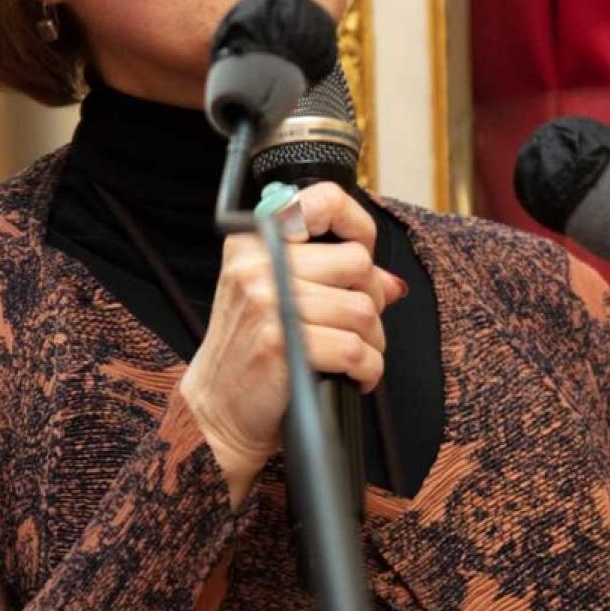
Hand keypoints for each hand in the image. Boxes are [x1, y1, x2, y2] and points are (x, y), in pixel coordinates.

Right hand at [179, 182, 406, 507]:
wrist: (218, 409)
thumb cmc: (250, 351)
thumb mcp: (276, 299)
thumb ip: (330, 280)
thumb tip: (391, 284)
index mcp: (254, 243)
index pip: (321, 201)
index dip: (358, 223)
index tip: (363, 251)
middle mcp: (257, 265)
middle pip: (357, 263)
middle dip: (371, 300)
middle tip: (360, 327)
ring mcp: (267, 302)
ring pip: (362, 310)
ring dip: (372, 342)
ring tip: (355, 358)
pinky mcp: (281, 343)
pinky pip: (354, 349)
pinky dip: (367, 369)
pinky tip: (354, 377)